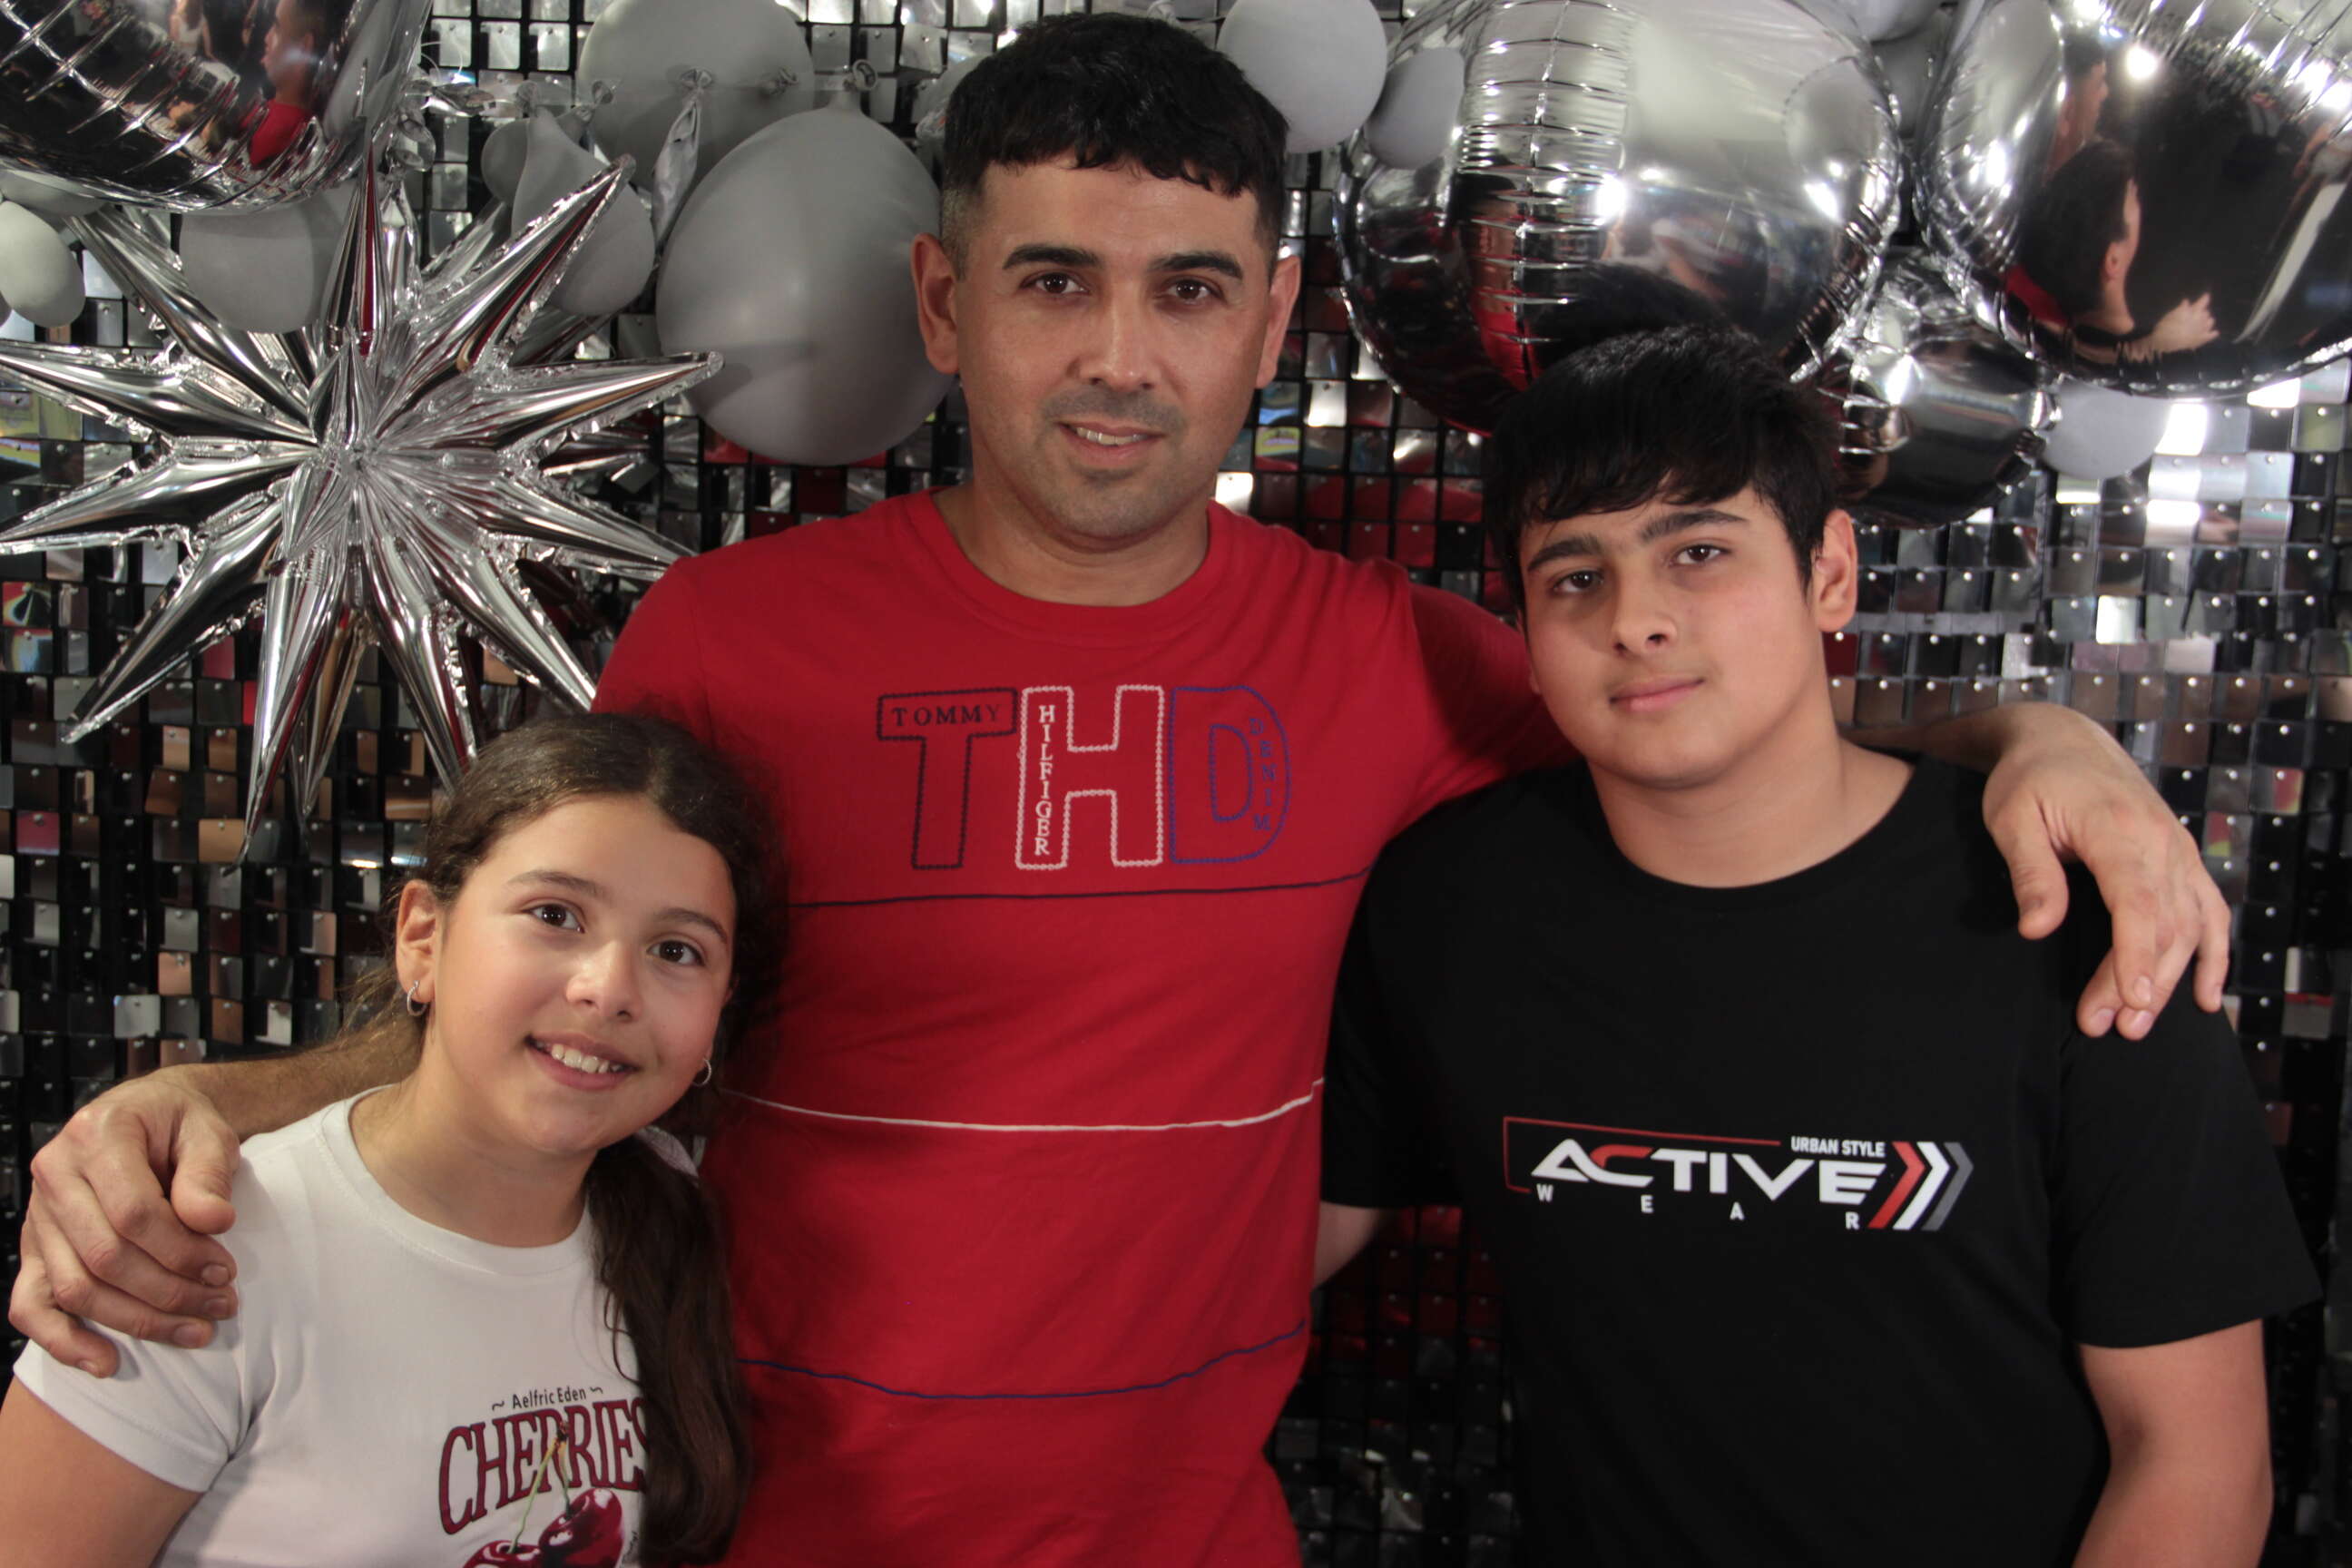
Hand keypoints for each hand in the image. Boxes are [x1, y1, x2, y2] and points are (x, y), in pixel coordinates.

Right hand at [9, 1071, 241, 1374]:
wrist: (150, 1116)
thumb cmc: (181, 1126)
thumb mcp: (208, 1132)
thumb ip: (208, 1173)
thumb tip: (213, 1222)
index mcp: (96, 1136)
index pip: (133, 1213)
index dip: (182, 1250)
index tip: (226, 1271)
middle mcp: (55, 1175)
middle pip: (105, 1256)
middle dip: (169, 1291)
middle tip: (222, 1304)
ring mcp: (38, 1216)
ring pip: (76, 1287)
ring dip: (138, 1320)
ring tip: (197, 1330)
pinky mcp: (34, 1248)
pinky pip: (32, 1305)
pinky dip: (65, 1340)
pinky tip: (107, 1363)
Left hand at [1980, 708, 2229, 1038]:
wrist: (2062, 738)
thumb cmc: (2029, 779)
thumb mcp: (2012, 818)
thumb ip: (2031, 873)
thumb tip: (2036, 930)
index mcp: (2119, 828)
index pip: (2138, 903)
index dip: (2135, 955)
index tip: (2126, 1000)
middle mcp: (2162, 841)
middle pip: (2163, 925)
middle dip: (2136, 982)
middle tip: (2103, 1027)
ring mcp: (2179, 850)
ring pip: (2190, 926)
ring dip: (2168, 980)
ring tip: (2134, 1025)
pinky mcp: (2182, 858)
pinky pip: (2210, 912)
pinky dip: (2213, 955)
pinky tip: (2203, 998)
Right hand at [2142, 294, 2217, 355]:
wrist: (2166, 342)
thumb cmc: (2166, 326)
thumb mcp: (2171, 315)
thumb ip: (2181, 309)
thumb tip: (2186, 301)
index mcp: (2193, 311)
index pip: (2202, 302)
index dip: (2205, 298)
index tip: (2207, 295)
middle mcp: (2200, 319)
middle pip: (2206, 313)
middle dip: (2202, 312)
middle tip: (2197, 313)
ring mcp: (2202, 329)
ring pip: (2210, 322)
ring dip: (2207, 320)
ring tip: (2204, 321)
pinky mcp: (2202, 339)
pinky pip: (2211, 335)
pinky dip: (2213, 334)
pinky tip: (2215, 333)